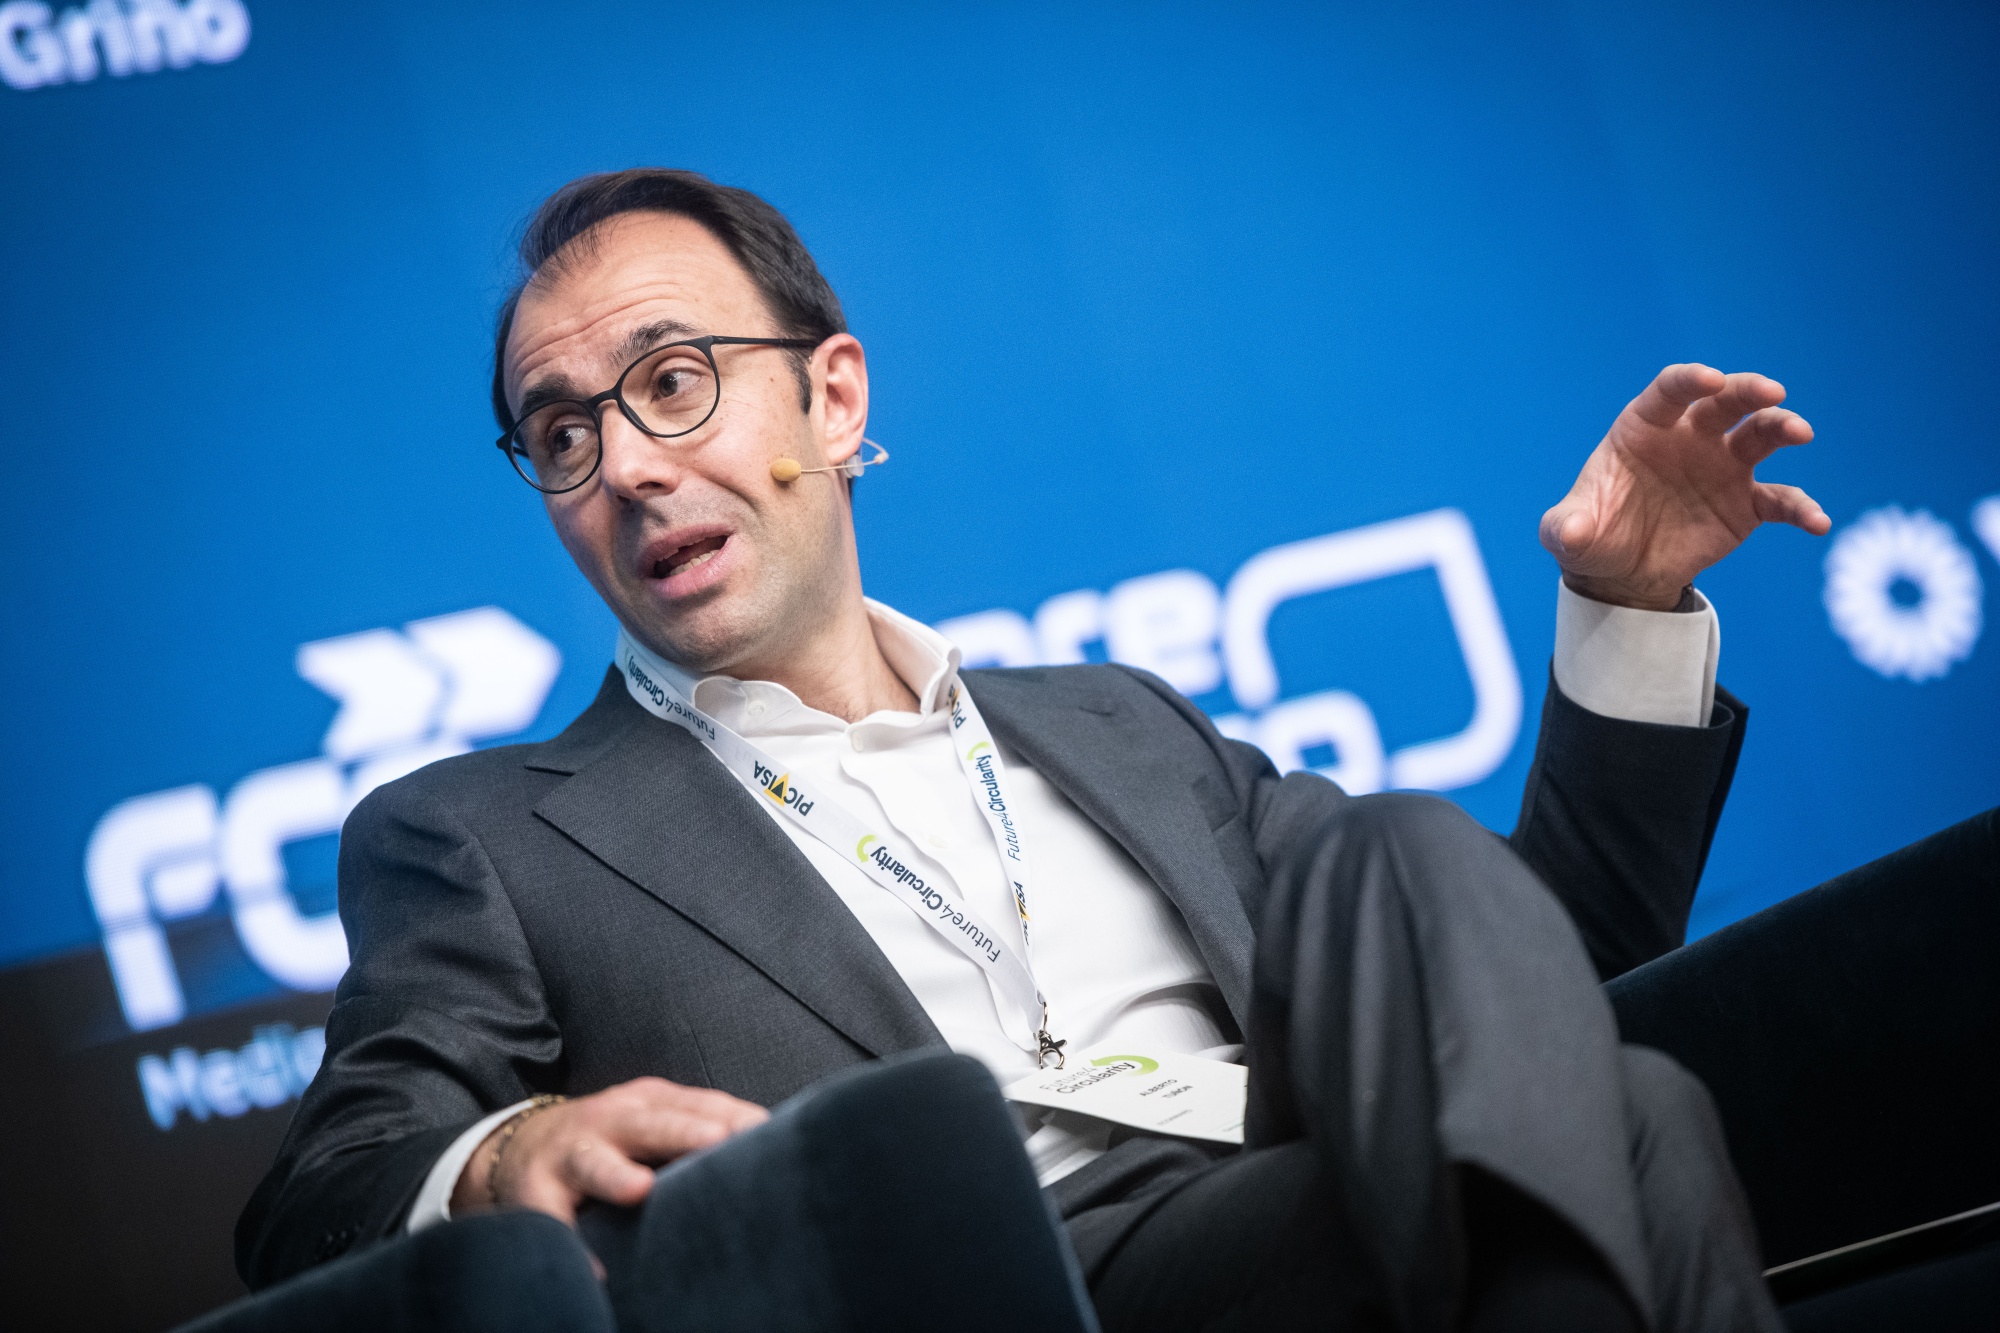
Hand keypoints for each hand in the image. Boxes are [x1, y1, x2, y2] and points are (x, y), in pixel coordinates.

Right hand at [452, 1077, 768, 1223]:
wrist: (516, 1148)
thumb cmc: (608, 1140)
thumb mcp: (650, 1121)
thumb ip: (699, 1129)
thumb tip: (772, 1147)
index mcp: (646, 1103)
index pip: (697, 1105)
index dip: (731, 1116)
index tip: (767, 1131)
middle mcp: (608, 1121)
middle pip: (650, 1123)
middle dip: (684, 1131)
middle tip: (720, 1141)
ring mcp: (568, 1156)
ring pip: (593, 1162)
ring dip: (616, 1174)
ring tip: (640, 1190)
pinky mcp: (534, 1195)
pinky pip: (553, 1222)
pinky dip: (572, 1245)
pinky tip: (598, 1271)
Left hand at [1540, 363, 1829, 610]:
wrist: (1622, 572)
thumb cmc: (1593, 536)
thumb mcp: (1569, 533)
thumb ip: (1566, 527)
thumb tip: (1569, 532)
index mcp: (1645, 428)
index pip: (1670, 391)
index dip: (1689, 380)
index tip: (1710, 379)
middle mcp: (1690, 438)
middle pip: (1725, 402)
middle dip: (1749, 391)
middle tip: (1773, 392)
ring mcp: (1723, 467)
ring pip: (1760, 435)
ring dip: (1782, 428)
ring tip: (1801, 432)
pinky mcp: (1746, 504)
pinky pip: (1781, 500)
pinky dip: (1801, 508)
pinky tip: (1817, 523)